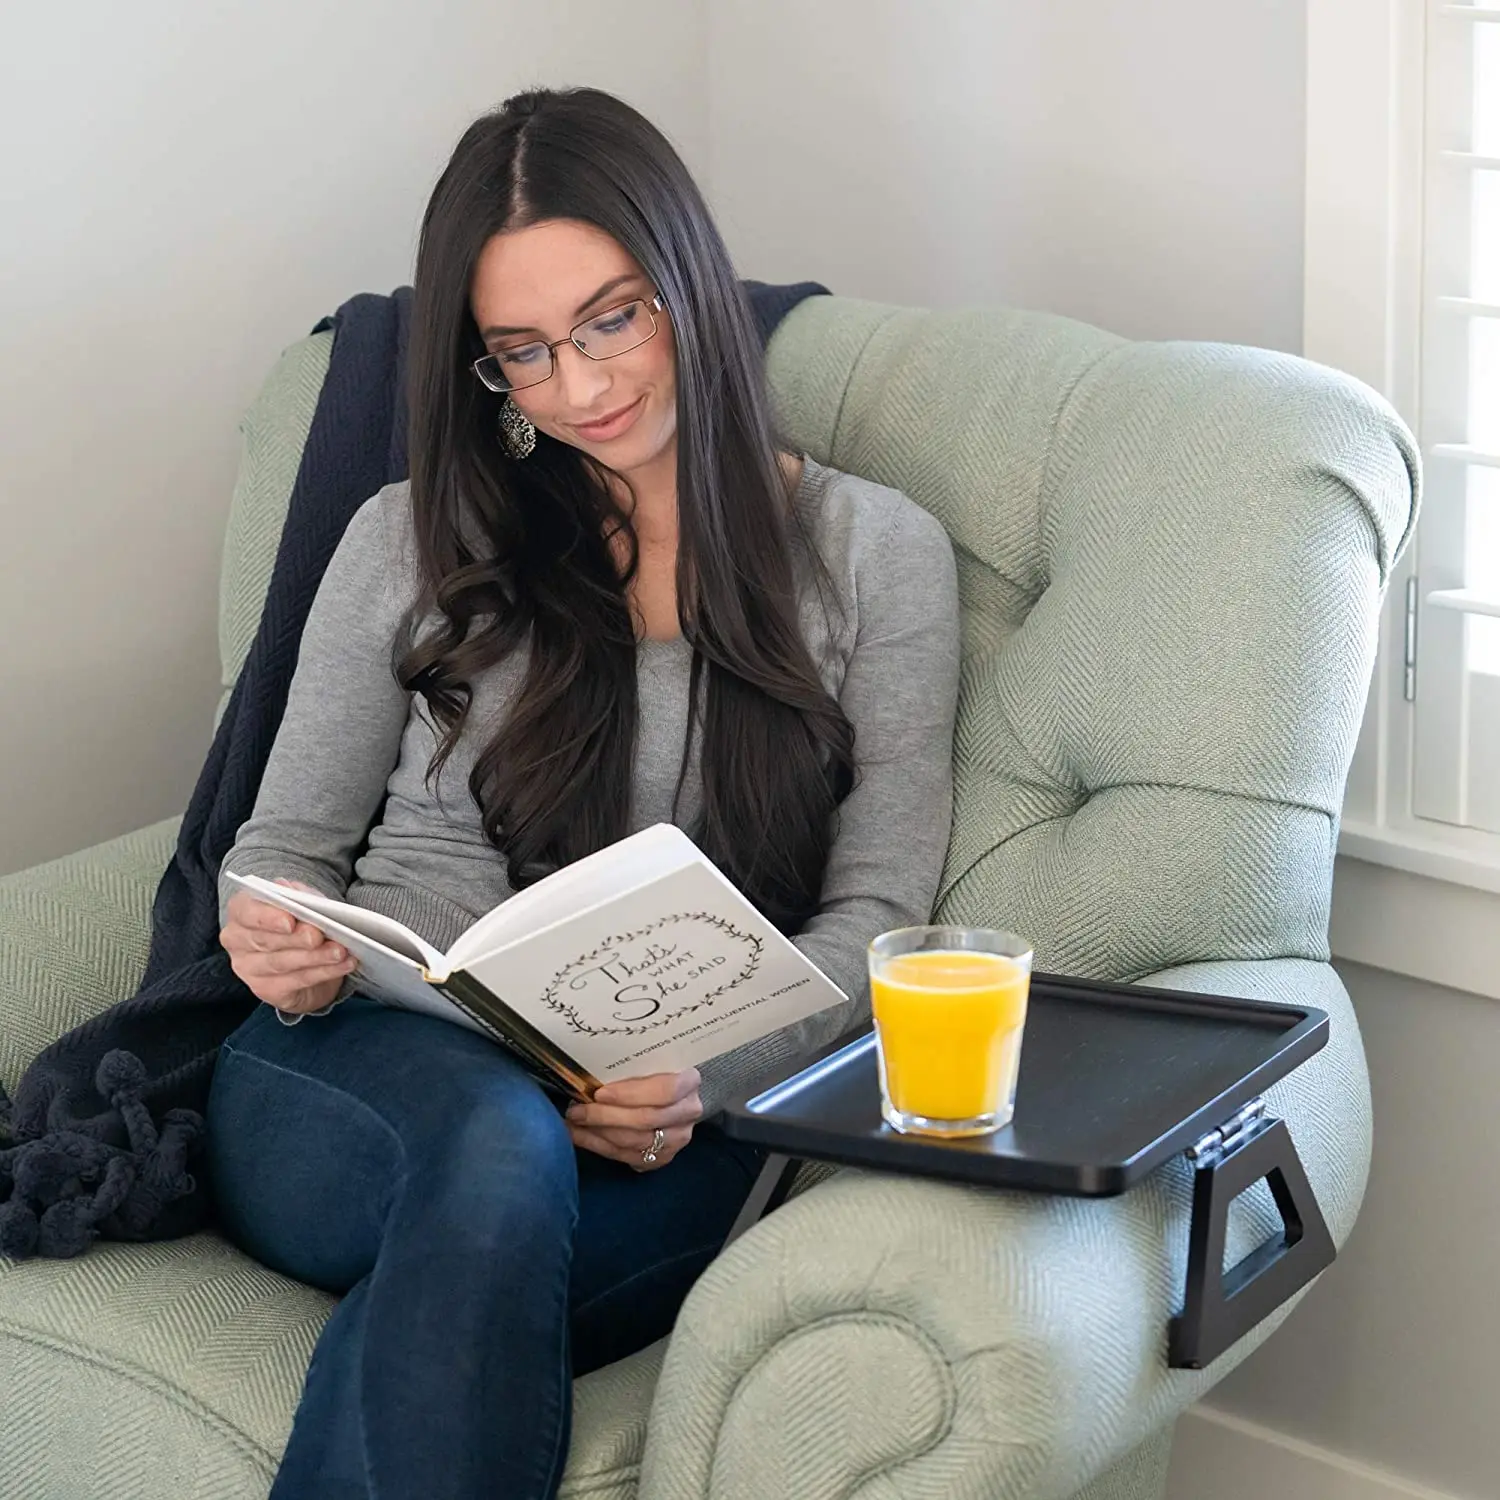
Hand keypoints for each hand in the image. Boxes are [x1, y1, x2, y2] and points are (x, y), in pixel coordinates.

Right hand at [220, 879, 356, 1014]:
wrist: (307, 958)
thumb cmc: (301, 922)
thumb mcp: (304, 903)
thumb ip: (298, 895)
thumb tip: (288, 888)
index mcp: (241, 912)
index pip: (245, 912)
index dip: (267, 917)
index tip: (289, 920)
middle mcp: (238, 941)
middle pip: (266, 940)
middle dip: (296, 938)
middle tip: (319, 935)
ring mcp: (249, 968)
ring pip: (282, 963)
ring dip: (315, 957)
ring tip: (340, 951)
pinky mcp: (266, 989)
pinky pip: (297, 981)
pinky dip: (324, 972)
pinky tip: (344, 964)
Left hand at [565, 1068, 702, 1171]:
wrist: (674, 1096)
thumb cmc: (655, 1072)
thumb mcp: (650, 1062)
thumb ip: (630, 1068)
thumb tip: (589, 1073)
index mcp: (689, 1082)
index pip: (663, 1091)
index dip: (630, 1094)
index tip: (600, 1092)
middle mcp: (688, 1113)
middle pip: (645, 1119)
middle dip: (605, 1116)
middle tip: (576, 1110)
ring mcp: (678, 1139)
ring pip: (634, 1142)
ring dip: (598, 1133)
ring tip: (574, 1123)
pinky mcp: (663, 1158)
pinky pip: (627, 1157)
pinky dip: (600, 1147)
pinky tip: (581, 1136)